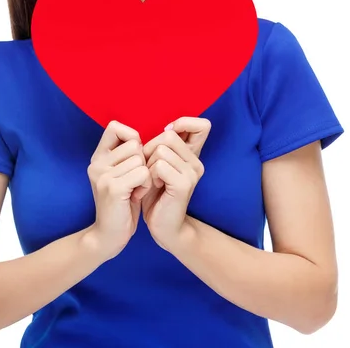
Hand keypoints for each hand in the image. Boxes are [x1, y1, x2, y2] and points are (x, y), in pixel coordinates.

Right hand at [86, 121, 151, 259]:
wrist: (109, 236)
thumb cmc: (122, 203)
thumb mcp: (120, 174)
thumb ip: (125, 155)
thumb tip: (140, 138)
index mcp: (98, 157)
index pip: (114, 126)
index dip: (131, 136)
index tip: (134, 156)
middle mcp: (97, 163)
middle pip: (134, 144)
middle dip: (142, 162)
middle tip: (134, 182)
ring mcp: (103, 174)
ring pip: (141, 159)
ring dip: (146, 176)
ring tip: (135, 190)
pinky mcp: (113, 187)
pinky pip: (143, 173)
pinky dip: (146, 185)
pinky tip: (136, 196)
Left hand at [140, 117, 211, 250]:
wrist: (163, 226)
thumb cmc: (155, 193)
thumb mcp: (157, 164)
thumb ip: (163, 146)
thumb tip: (167, 127)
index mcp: (193, 155)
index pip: (202, 125)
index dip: (184, 123)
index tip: (167, 137)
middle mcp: (196, 162)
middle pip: (168, 136)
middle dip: (150, 150)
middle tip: (150, 170)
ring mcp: (192, 173)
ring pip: (160, 151)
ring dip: (148, 165)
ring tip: (152, 180)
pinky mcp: (184, 184)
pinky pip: (159, 166)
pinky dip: (150, 176)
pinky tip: (155, 187)